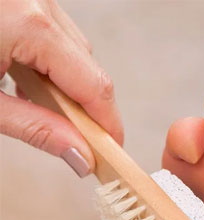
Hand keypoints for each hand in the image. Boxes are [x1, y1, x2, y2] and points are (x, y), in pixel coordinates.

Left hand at [0, 0, 122, 176]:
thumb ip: (35, 128)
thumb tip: (79, 153)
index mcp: (28, 25)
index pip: (94, 85)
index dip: (108, 123)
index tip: (111, 152)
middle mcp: (37, 2)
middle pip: (88, 66)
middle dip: (86, 106)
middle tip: (75, 140)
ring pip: (74, 48)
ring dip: (67, 83)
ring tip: (38, 106)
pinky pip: (53, 32)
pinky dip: (49, 61)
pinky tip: (24, 77)